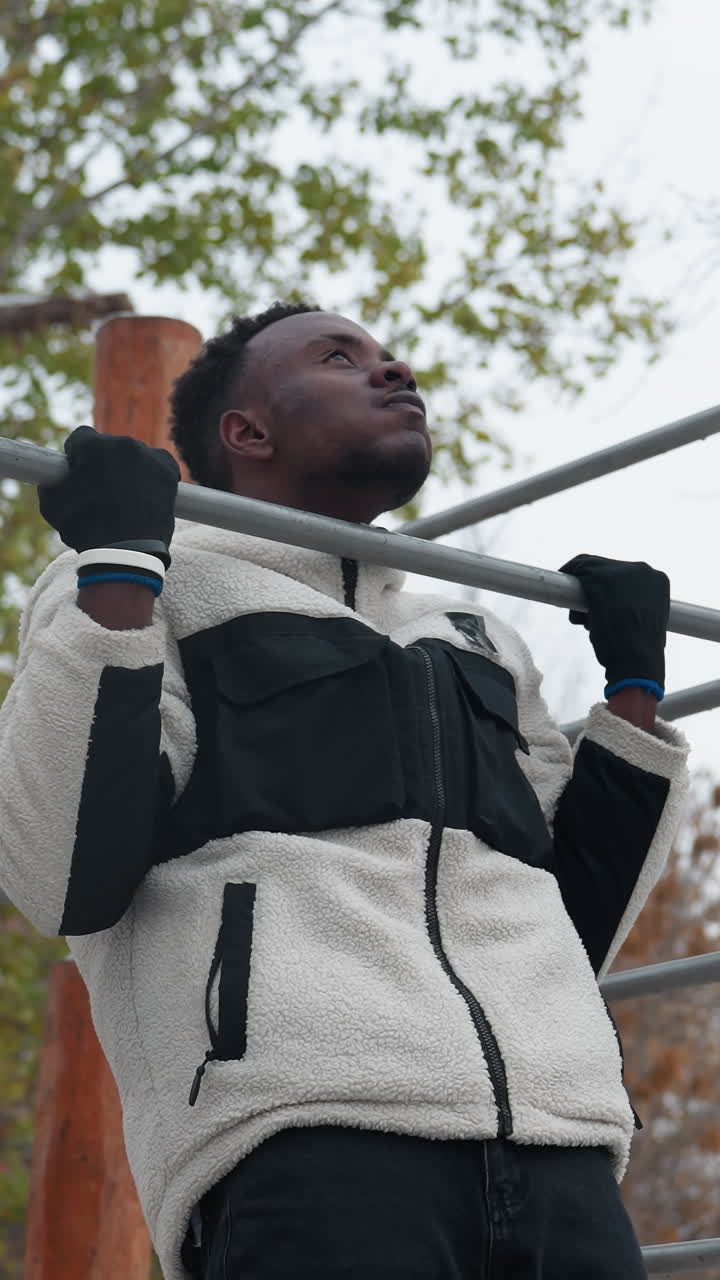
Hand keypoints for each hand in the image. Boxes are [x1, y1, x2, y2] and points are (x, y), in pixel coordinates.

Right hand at [37, 425, 179, 565]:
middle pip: (109, 446)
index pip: (80, 438)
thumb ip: (51, 482)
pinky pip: (158, 463)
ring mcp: (147, 455)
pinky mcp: (167, 469)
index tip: (79, 471)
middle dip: (104, 463)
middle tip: (102, 490)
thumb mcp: (51, 505)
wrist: (125, 551)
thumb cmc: (84, 529)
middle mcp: (121, 442)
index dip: (77, 456)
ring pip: (133, 455)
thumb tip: (54, 477)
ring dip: (128, 469)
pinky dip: (153, 473)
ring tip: (125, 498)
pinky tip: (147, 491)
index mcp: (91, 445)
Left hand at [558, 553, 668, 691]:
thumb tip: (611, 607)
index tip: (595, 599)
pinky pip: (577, 571)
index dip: (606, 585)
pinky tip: (559, 596)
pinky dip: (566, 581)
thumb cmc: (638, 653)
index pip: (625, 574)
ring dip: (580, 588)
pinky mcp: (601, 579)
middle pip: (606, 567)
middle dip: (591, 586)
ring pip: (589, 568)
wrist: (638, 663)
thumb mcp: (642, 623)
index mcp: (657, 581)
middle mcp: (643, 571)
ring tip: (581, 619)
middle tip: (582, 609)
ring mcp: (622, 572)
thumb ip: (629, 607)